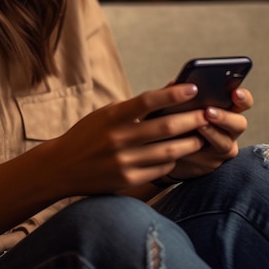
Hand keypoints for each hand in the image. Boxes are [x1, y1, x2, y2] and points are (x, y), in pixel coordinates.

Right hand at [46, 84, 209, 195]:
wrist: (61, 166)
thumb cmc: (88, 134)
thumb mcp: (105, 114)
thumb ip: (135, 107)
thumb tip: (169, 92)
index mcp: (111, 116)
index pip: (148, 100)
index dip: (173, 94)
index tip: (193, 87)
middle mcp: (118, 138)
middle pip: (165, 127)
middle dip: (191, 119)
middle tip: (207, 114)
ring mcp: (123, 161)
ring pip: (169, 151)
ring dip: (189, 143)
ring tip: (200, 136)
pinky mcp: (127, 180)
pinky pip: (160, 169)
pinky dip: (172, 160)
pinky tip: (178, 154)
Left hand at [160, 87, 252, 181]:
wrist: (168, 146)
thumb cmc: (176, 118)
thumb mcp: (178, 102)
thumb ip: (180, 92)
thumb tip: (177, 83)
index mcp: (226, 108)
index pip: (242, 101)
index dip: (243, 97)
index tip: (236, 92)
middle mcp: (230, 128)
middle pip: (239, 123)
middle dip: (225, 117)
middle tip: (208, 111)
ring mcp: (222, 146)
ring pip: (225, 142)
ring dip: (211, 133)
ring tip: (198, 125)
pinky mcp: (210, 162)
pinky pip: (207, 157)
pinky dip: (196, 148)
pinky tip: (186, 142)